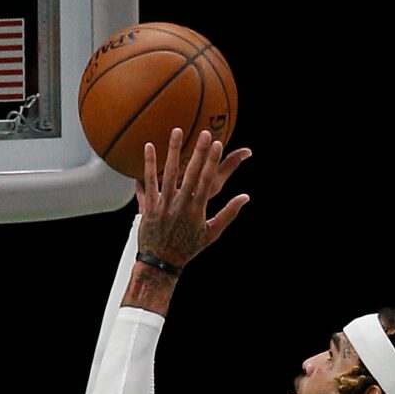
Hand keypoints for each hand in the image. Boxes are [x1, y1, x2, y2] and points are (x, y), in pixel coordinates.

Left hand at [137, 127, 251, 273]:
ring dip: (173, 151)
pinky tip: (149, 146)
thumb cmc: (188, 248)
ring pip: (169, 173)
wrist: (161, 263)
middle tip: (204, 133)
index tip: (218, 145)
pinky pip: (149, 182)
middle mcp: (181, 205)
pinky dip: (148, 165)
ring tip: (177, 131)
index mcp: (197, 210)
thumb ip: (228, 214)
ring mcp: (164, 205)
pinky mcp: (149, 206)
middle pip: (191, 174)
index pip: (207, 181)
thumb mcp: (211, 234)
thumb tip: (246, 197)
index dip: (212, 162)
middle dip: (198, 152)